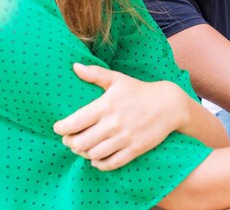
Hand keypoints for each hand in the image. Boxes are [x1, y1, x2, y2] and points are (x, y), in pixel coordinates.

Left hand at [53, 63, 187, 170]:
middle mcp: (114, 123)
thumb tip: (75, 65)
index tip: (60, 128)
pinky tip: (98, 158)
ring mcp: (125, 137)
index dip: (61, 129)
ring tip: (85, 147)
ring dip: (84, 153)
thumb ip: (95, 74)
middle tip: (71, 140)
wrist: (169, 104)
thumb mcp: (118, 79)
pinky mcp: (135, 148)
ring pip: (93, 155)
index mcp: (106, 105)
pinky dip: (100, 164)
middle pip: (80, 143)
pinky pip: (110, 163)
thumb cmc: (140, 91)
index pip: (73, 123)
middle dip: (70, 143)